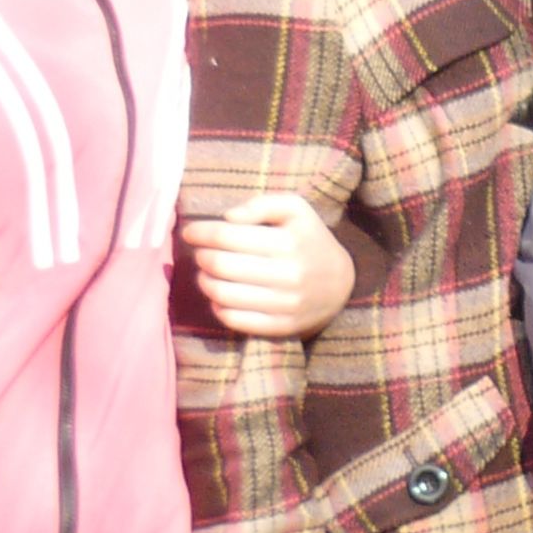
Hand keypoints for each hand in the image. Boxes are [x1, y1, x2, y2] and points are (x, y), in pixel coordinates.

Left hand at [185, 195, 357, 341]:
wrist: (341, 284)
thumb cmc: (308, 240)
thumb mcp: (295, 209)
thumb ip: (261, 204)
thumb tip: (228, 218)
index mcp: (289, 242)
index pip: (227, 236)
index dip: (201, 233)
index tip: (191, 232)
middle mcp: (288, 275)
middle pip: (220, 265)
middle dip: (201, 256)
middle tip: (200, 252)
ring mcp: (285, 305)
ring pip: (223, 294)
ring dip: (205, 281)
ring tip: (206, 273)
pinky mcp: (281, 327)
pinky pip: (235, 320)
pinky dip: (218, 307)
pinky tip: (219, 295)